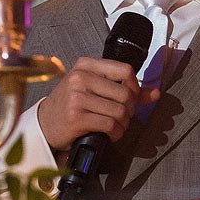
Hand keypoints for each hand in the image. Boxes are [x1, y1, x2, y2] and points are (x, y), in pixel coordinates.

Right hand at [37, 56, 158, 150]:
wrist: (44, 123)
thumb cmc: (71, 104)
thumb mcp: (95, 89)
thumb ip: (126, 89)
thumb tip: (155, 93)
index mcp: (86, 65)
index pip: (126, 70)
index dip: (135, 87)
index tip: (131, 98)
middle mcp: (80, 77)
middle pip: (126, 94)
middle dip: (130, 110)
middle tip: (122, 117)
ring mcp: (76, 97)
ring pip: (120, 111)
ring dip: (123, 124)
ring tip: (116, 126)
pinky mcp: (76, 117)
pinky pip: (110, 125)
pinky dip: (116, 133)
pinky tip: (110, 134)